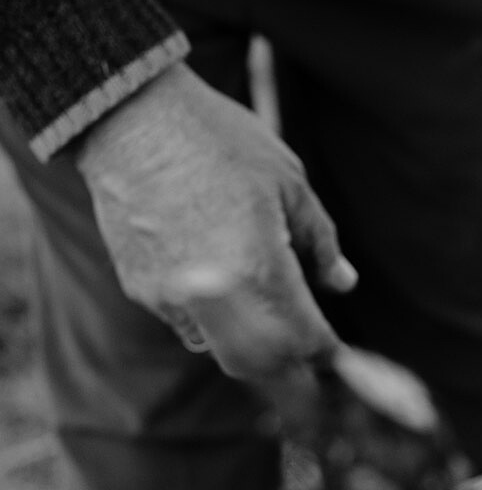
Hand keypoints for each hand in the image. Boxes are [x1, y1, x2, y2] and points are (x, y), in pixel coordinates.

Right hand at [74, 62, 356, 379]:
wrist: (132, 117)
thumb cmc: (220, 142)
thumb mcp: (290, 183)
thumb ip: (320, 243)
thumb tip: (342, 283)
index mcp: (257, 269)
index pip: (303, 339)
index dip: (328, 354)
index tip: (343, 356)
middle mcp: (210, 295)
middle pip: (260, 365)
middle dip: (292, 372)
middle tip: (315, 364)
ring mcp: (168, 296)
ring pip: (218, 350)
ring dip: (253, 351)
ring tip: (277, 325)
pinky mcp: (140, 287)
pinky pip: (185, 324)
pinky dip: (216, 323)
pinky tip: (230, 291)